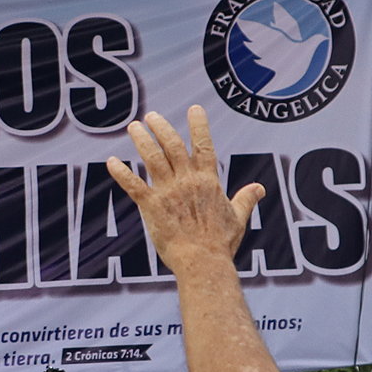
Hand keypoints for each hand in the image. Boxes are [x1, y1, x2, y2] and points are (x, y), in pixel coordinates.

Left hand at [106, 105, 261, 271]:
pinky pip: (133, 185)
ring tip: (133, 127)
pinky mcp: (151, 206)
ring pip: (152, 158)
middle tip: (151, 116)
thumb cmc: (221, 244)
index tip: (194, 108)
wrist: (203, 263)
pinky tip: (111, 162)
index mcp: (208, 182)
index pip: (204, 145)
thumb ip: (246, 199)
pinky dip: (121, 172)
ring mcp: (168, 192)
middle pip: (173, 145)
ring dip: (141, 140)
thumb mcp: (238, 218)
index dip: (199, 125)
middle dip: (161, 127)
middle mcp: (187, 181)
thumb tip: (260, 188)